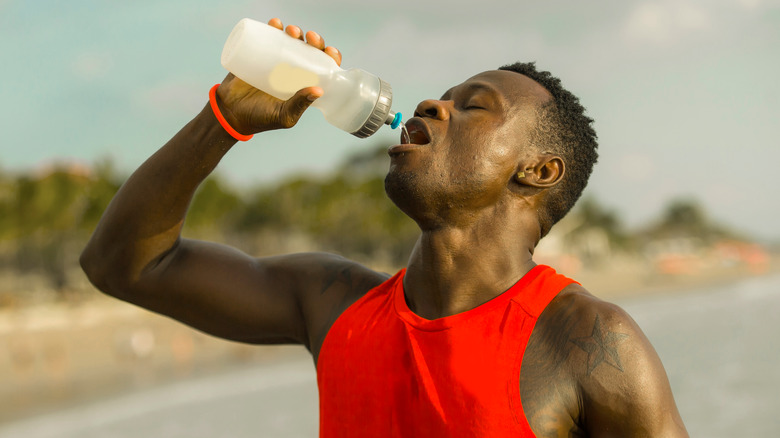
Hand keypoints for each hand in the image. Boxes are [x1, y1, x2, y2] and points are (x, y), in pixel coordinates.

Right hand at [214, 18, 342, 134]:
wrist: (230, 113)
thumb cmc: (261, 119)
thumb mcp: (284, 115)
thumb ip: (299, 104)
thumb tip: (319, 90)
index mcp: (304, 84)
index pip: (323, 67)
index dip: (330, 57)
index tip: (329, 52)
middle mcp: (294, 71)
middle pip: (310, 51)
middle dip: (314, 41)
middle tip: (310, 38)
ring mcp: (276, 62)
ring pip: (291, 41)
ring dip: (295, 32)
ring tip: (291, 31)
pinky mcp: (258, 54)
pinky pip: (268, 37)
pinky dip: (273, 27)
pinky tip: (275, 23)